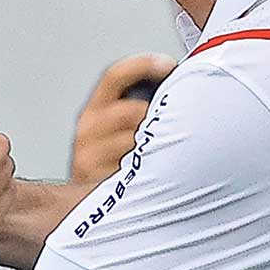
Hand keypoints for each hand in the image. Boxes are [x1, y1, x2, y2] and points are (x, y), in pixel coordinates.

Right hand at [69, 54, 174, 185]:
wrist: (90, 204)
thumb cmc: (112, 163)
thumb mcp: (117, 129)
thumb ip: (140, 107)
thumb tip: (180, 88)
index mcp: (93, 111)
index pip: (114, 76)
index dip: (143, 65)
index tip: (168, 64)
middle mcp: (88, 130)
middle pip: (131, 110)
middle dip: (157, 113)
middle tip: (178, 117)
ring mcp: (91, 156)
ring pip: (136, 140)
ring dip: (157, 142)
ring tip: (169, 146)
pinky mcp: (99, 181)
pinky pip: (136, 168)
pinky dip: (153, 166)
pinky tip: (160, 168)